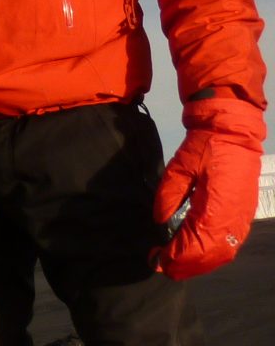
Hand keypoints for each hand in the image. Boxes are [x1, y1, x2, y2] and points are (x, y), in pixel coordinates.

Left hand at [151, 96, 265, 279]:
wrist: (232, 133)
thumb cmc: (204, 147)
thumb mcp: (178, 168)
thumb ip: (167, 198)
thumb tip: (160, 224)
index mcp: (216, 208)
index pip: (195, 244)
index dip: (176, 256)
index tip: (156, 259)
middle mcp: (233, 219)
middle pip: (210, 255)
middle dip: (186, 265)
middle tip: (161, 266)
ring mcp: (242, 219)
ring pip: (223, 253)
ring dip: (199, 263)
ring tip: (175, 263)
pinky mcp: (244, 216)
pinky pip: (230, 244)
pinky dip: (212, 254)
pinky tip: (195, 254)